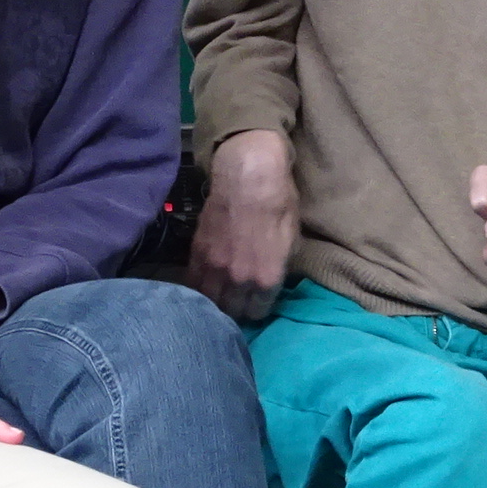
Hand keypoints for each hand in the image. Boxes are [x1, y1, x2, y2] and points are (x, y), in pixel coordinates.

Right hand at [193, 130, 295, 320]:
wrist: (248, 176)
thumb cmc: (278, 203)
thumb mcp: (293, 239)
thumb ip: (279, 268)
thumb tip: (271, 281)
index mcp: (266, 278)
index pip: (258, 312)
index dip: (259, 307)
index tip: (258, 300)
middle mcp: (238, 280)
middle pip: (232, 311)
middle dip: (237, 308)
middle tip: (239, 299)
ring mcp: (214, 268)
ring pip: (209, 301)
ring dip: (216, 300)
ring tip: (221, 294)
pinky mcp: (197, 253)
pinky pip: (193, 283)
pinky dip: (199, 287)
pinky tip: (204, 284)